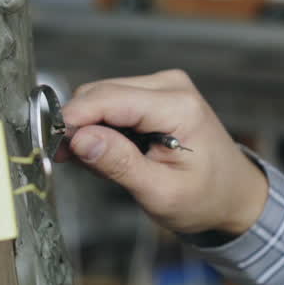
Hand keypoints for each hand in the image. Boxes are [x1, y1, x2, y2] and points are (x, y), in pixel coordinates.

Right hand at [59, 69, 267, 235]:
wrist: (233, 194)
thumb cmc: (204, 198)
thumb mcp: (160, 192)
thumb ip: (119, 164)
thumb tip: (79, 139)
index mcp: (178, 107)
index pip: (108, 99)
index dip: (72, 120)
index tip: (50, 147)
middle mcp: (171, 86)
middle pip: (99, 93)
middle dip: (78, 127)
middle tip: (76, 165)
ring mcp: (163, 86)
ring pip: (100, 96)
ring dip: (90, 129)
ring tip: (105, 165)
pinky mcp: (155, 93)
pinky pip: (112, 102)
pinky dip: (103, 127)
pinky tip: (114, 153)